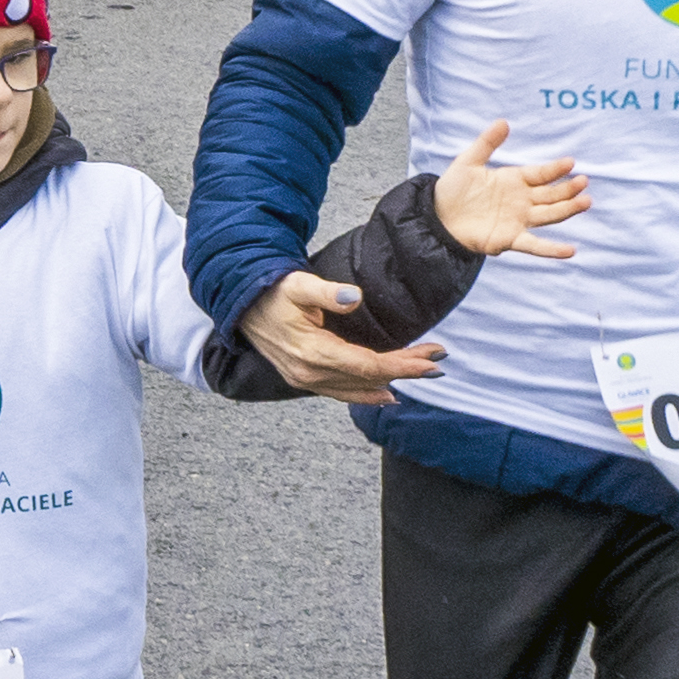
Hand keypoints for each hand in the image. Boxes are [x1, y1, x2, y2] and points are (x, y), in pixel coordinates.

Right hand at [234, 268, 441, 399]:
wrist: (240, 305)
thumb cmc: (271, 292)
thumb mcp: (298, 284)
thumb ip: (326, 293)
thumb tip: (354, 297)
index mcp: (313, 352)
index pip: (369, 365)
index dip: (403, 364)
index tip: (432, 358)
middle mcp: (310, 373)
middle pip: (370, 379)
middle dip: (407, 370)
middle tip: (438, 361)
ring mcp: (305, 380)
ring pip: (357, 390)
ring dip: (392, 382)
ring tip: (423, 373)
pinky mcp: (302, 380)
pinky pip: (341, 393)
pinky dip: (367, 394)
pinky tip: (385, 393)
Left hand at [427, 117, 588, 261]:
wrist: (438, 218)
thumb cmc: (453, 189)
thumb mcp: (468, 162)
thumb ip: (487, 143)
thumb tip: (503, 122)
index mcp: (514, 181)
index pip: (540, 174)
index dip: (555, 169)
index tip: (571, 162)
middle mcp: (521, 201)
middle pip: (551, 194)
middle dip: (568, 189)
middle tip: (584, 181)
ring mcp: (518, 220)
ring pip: (549, 215)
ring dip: (568, 210)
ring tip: (586, 202)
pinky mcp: (510, 239)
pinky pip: (535, 245)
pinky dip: (552, 249)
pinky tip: (570, 251)